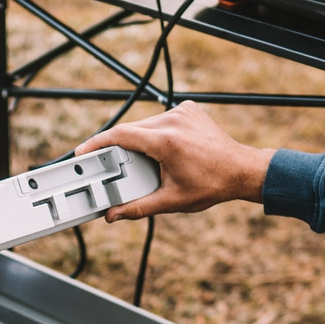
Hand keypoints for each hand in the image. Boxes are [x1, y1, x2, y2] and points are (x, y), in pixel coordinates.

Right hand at [76, 101, 274, 221]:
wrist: (241, 171)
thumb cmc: (212, 186)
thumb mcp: (172, 201)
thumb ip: (138, 208)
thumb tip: (113, 214)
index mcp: (166, 141)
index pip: (121, 136)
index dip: (97, 143)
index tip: (82, 152)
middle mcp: (173, 120)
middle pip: (130, 131)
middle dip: (118, 148)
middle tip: (111, 167)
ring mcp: (182, 111)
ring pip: (144, 124)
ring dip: (138, 141)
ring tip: (147, 163)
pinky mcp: (188, 109)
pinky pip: (160, 119)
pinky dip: (154, 133)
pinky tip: (162, 149)